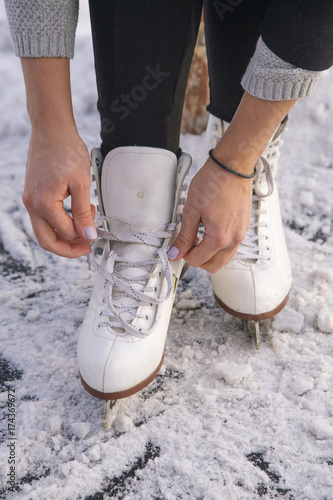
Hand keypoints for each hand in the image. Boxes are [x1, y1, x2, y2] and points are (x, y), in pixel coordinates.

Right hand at [22, 128, 95, 257]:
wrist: (52, 129)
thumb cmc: (66, 150)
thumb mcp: (82, 183)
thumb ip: (83, 213)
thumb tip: (88, 235)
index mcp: (44, 203)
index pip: (65, 232)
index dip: (83, 236)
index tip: (97, 233)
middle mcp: (32, 204)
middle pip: (47, 241)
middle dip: (68, 248)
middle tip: (87, 245)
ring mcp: (30, 199)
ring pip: (44, 230)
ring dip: (65, 233)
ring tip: (85, 222)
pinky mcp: (32, 194)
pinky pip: (44, 217)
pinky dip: (59, 221)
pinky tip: (76, 211)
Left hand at [168, 157, 251, 272]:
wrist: (232, 166)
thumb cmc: (213, 183)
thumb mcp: (191, 210)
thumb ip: (183, 235)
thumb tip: (175, 252)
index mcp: (219, 238)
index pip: (198, 261)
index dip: (184, 254)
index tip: (179, 244)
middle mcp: (234, 240)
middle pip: (214, 266)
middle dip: (198, 259)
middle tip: (188, 243)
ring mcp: (241, 234)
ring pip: (224, 258)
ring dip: (209, 253)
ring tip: (198, 234)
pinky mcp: (244, 227)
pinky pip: (231, 246)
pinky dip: (219, 244)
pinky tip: (210, 228)